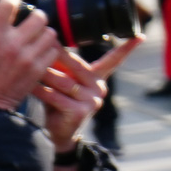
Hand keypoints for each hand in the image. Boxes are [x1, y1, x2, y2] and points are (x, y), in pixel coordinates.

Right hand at [0, 0, 62, 112]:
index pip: (8, 4)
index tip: (13, 0)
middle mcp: (12, 44)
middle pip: (39, 16)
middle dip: (36, 18)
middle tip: (31, 24)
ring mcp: (27, 57)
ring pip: (50, 32)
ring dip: (45, 34)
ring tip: (37, 39)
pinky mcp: (38, 69)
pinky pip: (54, 50)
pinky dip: (49, 50)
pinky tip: (40, 53)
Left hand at [35, 37, 140, 158]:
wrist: (57, 134)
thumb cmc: (58, 103)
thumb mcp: (64, 81)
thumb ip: (63, 67)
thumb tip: (50, 44)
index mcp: (98, 78)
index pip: (114, 60)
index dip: (127, 48)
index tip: (140, 36)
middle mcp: (99, 88)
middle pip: (79, 66)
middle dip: (61, 55)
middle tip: (47, 43)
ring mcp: (92, 101)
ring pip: (65, 82)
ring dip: (45, 74)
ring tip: (30, 65)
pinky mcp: (80, 112)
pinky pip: (57, 97)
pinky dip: (42, 90)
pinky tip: (31, 86)